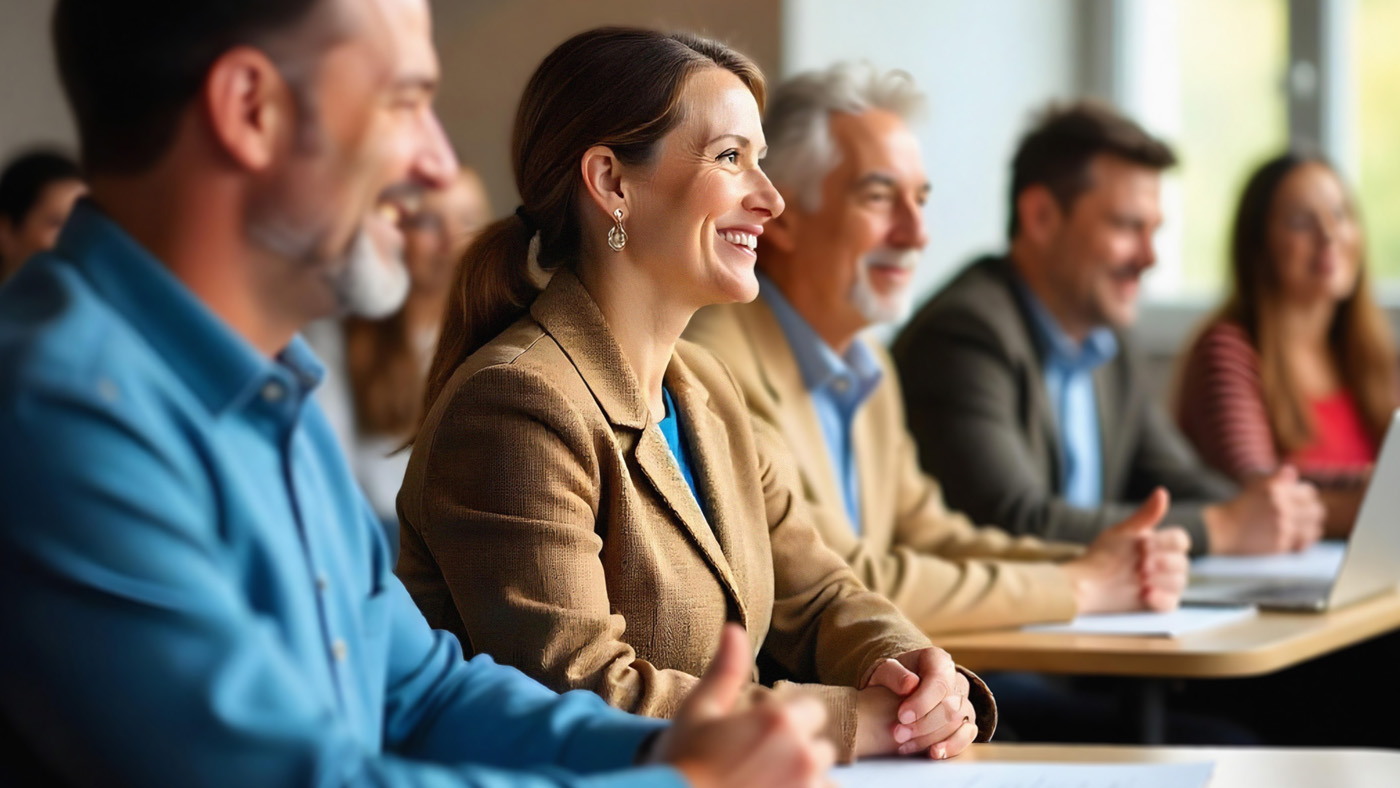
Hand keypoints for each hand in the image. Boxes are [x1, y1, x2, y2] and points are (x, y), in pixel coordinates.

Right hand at [647, 624, 835, 787]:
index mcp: (780, 721)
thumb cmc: (681, 762)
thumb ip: (726, 670)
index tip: (765, 734)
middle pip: (821, 748)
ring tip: (764, 783)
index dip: (791, 721)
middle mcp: (802, 756)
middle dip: (798, 753)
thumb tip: (734, 629)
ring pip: (822, 779)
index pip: (814, 711)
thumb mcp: (699, 709)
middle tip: (760, 763)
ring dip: (803, 781)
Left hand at [857, 648, 976, 759]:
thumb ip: (892, 673)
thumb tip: (910, 684)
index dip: (922, 702)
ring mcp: (963, 701)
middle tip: (898, 734)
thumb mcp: (884, 670)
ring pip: (958, 722)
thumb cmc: (892, 679)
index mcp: (938, 661)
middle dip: (923, 725)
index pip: (939, 683)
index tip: (901, 716)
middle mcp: (955, 679)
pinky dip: (952, 746)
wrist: (897, 691)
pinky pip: (967, 735)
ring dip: (931, 738)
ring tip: (905, 746)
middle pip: (949, 706)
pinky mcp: (965, 721)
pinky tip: (933, 753)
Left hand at [1063, 488, 1189, 612]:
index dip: (1166, 543)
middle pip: (1183, 563)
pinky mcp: (1157, 604)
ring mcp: (1163, 585)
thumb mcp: (1124, 532)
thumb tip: (1162, 492)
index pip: (1181, 540)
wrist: (1086, 582)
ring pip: (1180, 582)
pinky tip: (1145, 593)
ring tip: (1140, 579)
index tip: (1143, 545)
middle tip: (1141, 565)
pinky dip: (1161, 598)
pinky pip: (1171, 604)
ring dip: (1161, 579)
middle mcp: (1165, 565)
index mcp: (1160, 545)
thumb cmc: (1104, 555)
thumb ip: (1146, 515)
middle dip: (1162, 563)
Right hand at [1205, 465, 1325, 553]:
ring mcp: (1282, 526)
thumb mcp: (1255, 484)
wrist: (1223, 530)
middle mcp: (1281, 507)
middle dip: (1313, 512)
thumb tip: (1292, 471)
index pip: (1310, 493)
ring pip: (1314, 528)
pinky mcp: (1280, 544)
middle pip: (1316, 510)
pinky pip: (1303, 543)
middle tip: (1307, 515)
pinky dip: (1304, 541)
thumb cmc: (1240, 506)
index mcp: (1276, 489)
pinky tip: (1297, 539)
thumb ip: (1276, 477)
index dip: (1308, 497)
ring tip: (1303, 527)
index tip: (1303, 501)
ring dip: (1311, 527)